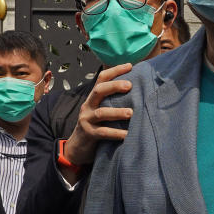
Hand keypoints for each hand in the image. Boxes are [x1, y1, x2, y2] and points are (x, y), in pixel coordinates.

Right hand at [62, 64, 134, 182]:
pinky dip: (115, 133)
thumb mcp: (101, 112)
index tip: (130, 66)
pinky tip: (126, 134)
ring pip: (101, 113)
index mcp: (93, 99)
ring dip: (117, 112)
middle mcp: (88, 106)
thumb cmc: (95, 127)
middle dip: (114, 86)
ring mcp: (87, 120)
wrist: (77, 148)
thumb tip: (136, 91)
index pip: (101, 79)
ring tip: (131, 112)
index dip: (114, 71)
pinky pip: (103, 133)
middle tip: (130, 85)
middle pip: (99, 91)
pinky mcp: (89, 135)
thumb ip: (112, 102)